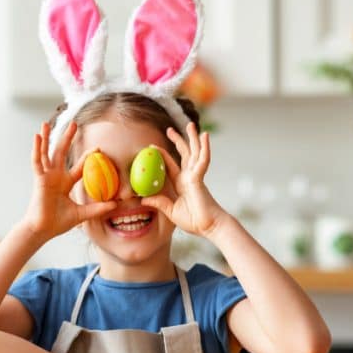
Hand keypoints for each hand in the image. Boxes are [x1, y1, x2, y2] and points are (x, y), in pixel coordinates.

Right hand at [24, 122, 116, 238]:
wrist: (43, 230)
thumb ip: (97, 208)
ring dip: (47, 138)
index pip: (79, 167)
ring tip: (46, 123)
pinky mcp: (39, 179)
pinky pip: (37, 161)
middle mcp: (55, 177)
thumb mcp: (82, 214)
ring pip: (47, 153)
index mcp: (65, 183)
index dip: (88, 157)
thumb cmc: (58, 223)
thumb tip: (115, 205)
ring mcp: (46, 176)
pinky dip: (37, 149)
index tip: (98, 148)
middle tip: (75, 124)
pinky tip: (37, 137)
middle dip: (68, 138)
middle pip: (62, 153)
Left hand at [143, 123, 229, 237]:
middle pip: (184, 154)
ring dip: (193, 138)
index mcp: (182, 183)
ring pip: (194, 152)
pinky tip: (205, 136)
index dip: (163, 155)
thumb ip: (158, 202)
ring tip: (191, 124)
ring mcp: (196, 176)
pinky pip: (203, 160)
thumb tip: (142, 198)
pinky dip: (204, 148)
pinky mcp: (200, 178)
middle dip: (178, 141)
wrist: (209, 227)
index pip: (171, 166)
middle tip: (169, 129)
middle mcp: (189, 177)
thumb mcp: (171, 211)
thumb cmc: (194, 221)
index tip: (153, 147)